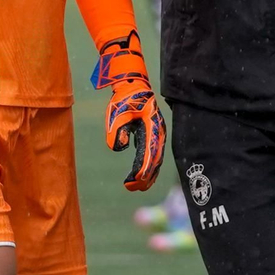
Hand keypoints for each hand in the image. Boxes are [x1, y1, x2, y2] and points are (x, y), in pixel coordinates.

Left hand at [90, 31, 165, 191]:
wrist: (133, 86)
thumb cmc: (125, 98)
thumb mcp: (117, 112)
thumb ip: (117, 129)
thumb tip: (119, 147)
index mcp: (151, 127)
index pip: (148, 153)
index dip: (142, 169)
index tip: (133, 181)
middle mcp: (157, 132)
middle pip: (155, 160)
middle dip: (145, 176)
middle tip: (132, 188)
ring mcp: (157, 134)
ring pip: (156, 160)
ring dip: (148, 174)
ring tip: (138, 188)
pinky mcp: (153, 135)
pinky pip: (153, 155)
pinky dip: (149, 167)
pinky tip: (142, 177)